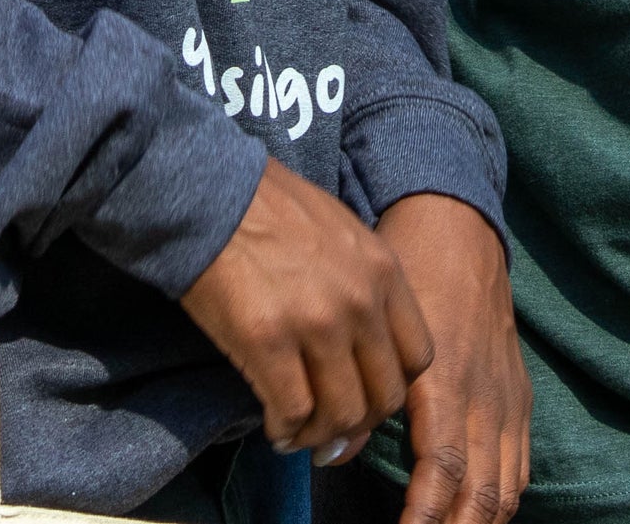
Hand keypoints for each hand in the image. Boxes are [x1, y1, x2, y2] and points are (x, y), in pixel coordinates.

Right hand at [178, 161, 434, 459]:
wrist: (211, 192)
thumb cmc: (268, 208)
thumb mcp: (341, 232)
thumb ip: (362, 283)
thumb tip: (360, 343)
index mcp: (384, 272)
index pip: (418, 359)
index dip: (392, 388)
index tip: (364, 395)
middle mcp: (361, 302)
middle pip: (385, 396)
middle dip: (359, 423)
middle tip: (332, 430)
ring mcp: (317, 324)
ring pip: (342, 413)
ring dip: (321, 435)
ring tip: (299, 434)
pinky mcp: (268, 341)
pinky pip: (292, 411)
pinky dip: (286, 432)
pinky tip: (274, 429)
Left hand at [376, 194, 526, 523]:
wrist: (458, 231)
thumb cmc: (408, 275)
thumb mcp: (373, 327)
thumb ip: (359, 394)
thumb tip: (334, 455)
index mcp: (445, 383)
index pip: (442, 472)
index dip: (424, 518)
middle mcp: (484, 399)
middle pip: (482, 494)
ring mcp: (507, 401)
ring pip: (506, 489)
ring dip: (480, 523)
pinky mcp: (519, 398)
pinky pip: (520, 466)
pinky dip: (501, 500)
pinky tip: (477, 515)